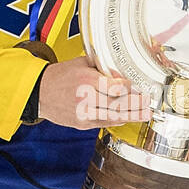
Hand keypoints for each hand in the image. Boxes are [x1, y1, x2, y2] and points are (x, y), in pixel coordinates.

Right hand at [37, 55, 153, 129]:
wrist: (39, 93)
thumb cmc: (60, 76)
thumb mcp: (80, 64)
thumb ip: (101, 68)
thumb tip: (120, 73)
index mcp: (86, 80)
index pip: (115, 86)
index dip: (129, 88)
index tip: (138, 87)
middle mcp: (86, 98)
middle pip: (118, 103)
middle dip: (136, 104)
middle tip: (149, 103)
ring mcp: (84, 113)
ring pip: (114, 116)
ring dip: (132, 116)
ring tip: (145, 114)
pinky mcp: (82, 123)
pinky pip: (104, 123)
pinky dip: (118, 120)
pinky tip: (128, 118)